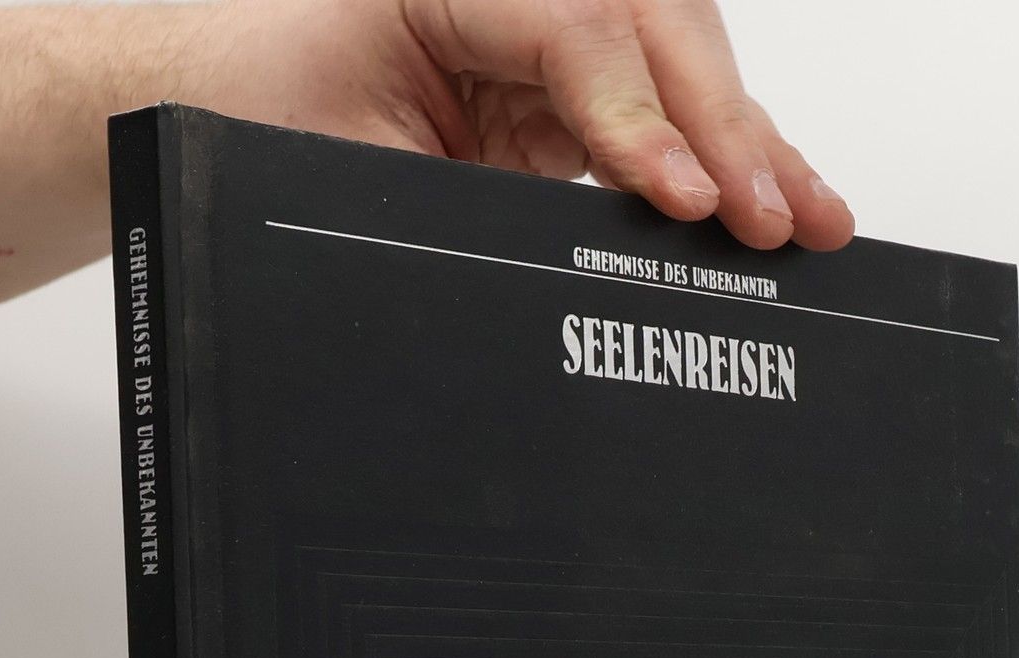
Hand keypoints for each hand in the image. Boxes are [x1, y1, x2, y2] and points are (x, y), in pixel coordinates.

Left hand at [197, 0, 854, 250]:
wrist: (209, 112)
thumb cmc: (252, 116)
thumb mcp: (347, 172)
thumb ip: (463, 210)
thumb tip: (584, 271)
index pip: (581, 26)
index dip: (644, 117)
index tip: (687, 199)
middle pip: (655, 26)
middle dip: (726, 127)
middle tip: (774, 216)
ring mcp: (541, 30)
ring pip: (676, 61)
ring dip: (746, 141)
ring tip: (809, 217)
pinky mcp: (557, 89)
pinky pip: (656, 108)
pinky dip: (716, 159)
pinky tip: (773, 197)